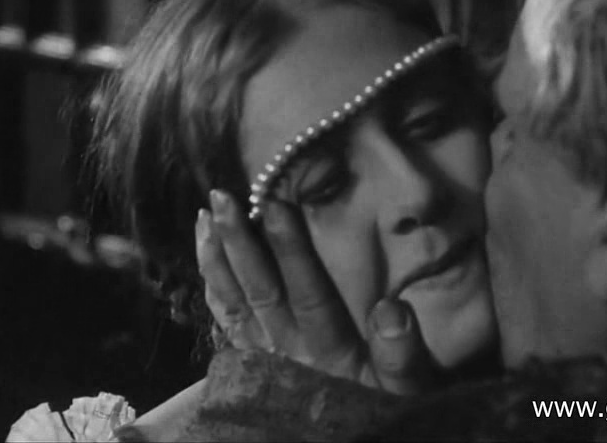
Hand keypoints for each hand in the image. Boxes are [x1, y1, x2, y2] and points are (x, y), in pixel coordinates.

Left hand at [197, 190, 439, 393]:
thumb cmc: (379, 409)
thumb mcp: (403, 391)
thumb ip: (401, 355)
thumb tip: (391, 309)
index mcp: (327, 350)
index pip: (306, 291)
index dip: (289, 248)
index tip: (274, 203)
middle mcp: (287, 350)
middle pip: (258, 290)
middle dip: (238, 242)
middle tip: (220, 197)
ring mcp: (263, 358)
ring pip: (232, 304)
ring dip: (215, 260)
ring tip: (203, 218)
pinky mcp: (250, 365)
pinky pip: (225, 325)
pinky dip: (213, 291)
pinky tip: (206, 262)